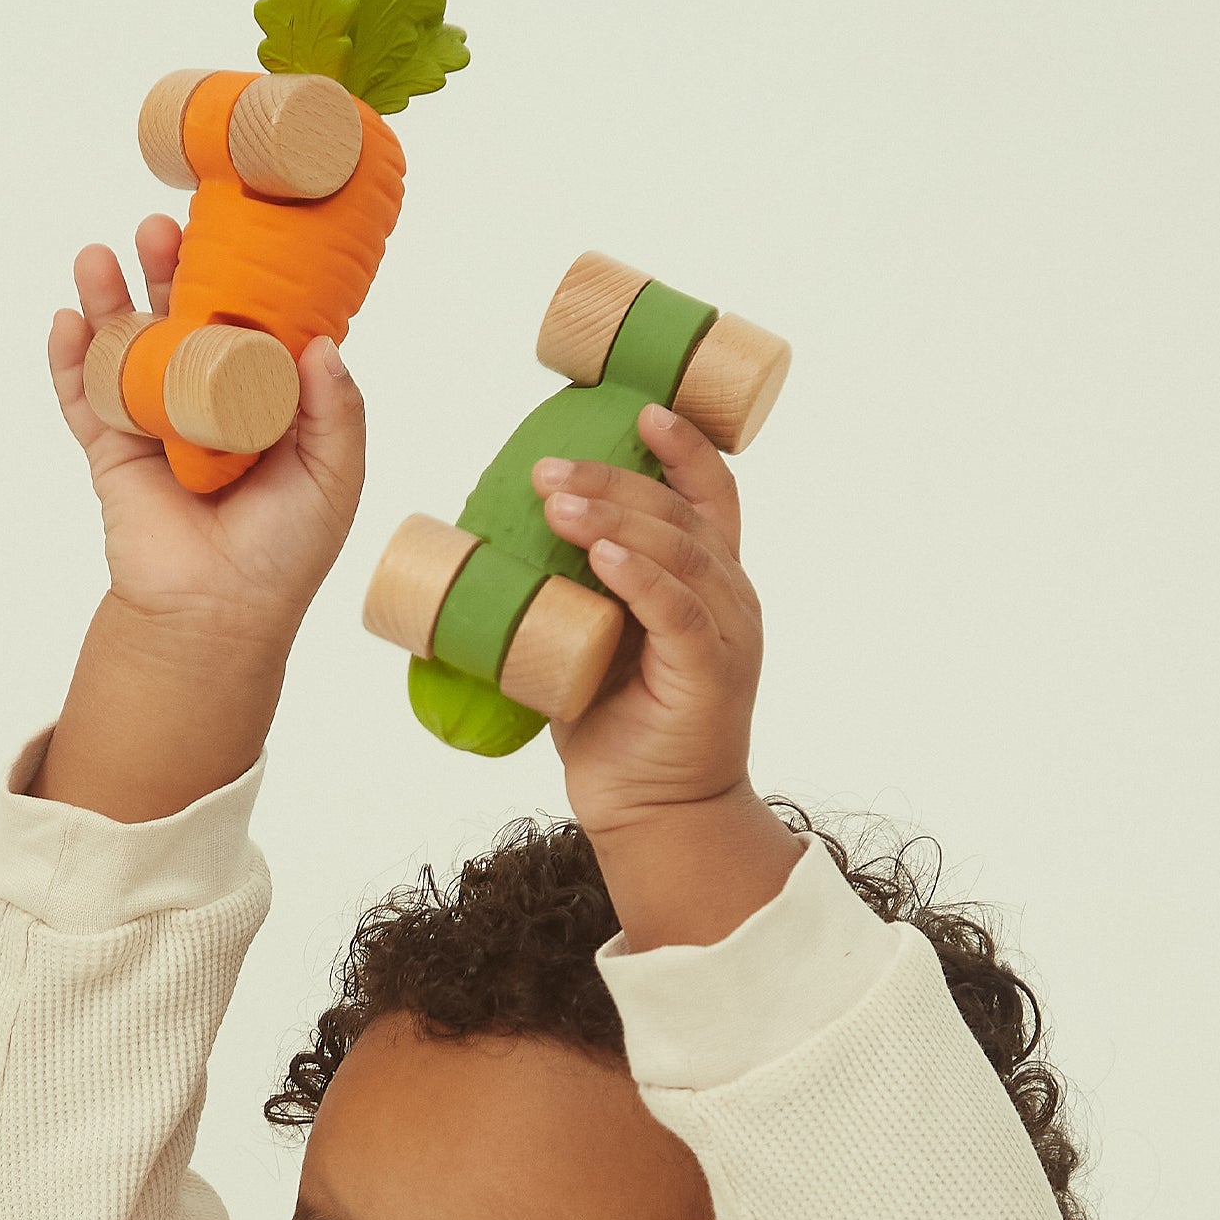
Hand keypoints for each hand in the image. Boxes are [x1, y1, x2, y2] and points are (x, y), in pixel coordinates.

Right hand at [49, 213, 367, 653]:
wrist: (219, 611)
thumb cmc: (286, 551)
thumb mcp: (335, 477)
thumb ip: (338, 413)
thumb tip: (323, 343)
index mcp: (266, 405)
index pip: (249, 326)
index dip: (239, 280)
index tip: (233, 231)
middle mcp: (209, 406)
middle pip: (180, 323)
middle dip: (166, 273)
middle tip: (160, 229)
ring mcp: (156, 426)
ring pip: (127, 350)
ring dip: (110, 301)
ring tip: (99, 257)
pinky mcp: (113, 454)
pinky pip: (86, 400)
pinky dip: (72, 361)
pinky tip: (68, 320)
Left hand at [532, 406, 762, 834]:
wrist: (650, 810)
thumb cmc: (616, 726)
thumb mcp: (593, 639)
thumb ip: (572, 591)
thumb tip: (491, 546)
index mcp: (707, 581)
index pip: (709, 496)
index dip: (682, 448)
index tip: (641, 410)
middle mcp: (728, 597)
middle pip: (680, 513)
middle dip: (614, 480)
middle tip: (546, 469)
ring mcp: (726, 634)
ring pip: (679, 553)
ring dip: (617, 519)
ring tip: (558, 502)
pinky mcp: (710, 673)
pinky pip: (679, 612)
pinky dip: (642, 578)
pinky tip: (604, 558)